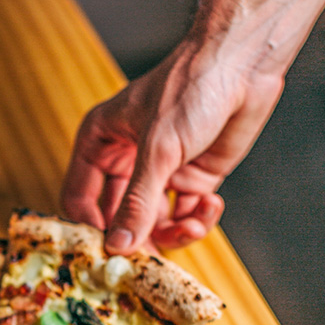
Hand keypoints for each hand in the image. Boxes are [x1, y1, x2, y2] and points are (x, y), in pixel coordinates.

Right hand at [61, 37, 284, 253]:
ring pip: (153, 225)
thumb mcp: (158, 149)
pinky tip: (211, 204)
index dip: (90, 228)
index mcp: (101, 143)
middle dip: (136, 239)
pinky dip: (199, 219)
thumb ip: (137, 202)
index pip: (80, 199)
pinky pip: (185, 216)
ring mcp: (160, 173)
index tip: (107, 252)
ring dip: (174, 233)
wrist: (245, 65)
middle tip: (150, 260)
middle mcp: (126, 161)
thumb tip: (118, 246)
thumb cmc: (192, 85)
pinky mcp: (191, 180)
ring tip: (192, 224)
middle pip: (117, 219)